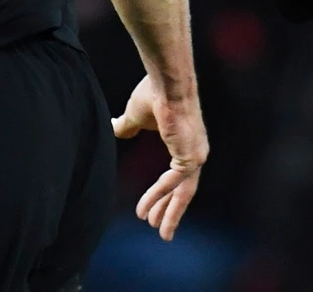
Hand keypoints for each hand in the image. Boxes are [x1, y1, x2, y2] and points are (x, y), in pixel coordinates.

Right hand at [112, 75, 207, 240]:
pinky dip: (157, 196)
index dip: (166, 195)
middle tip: (161, 231)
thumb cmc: (153, 94)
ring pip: (182, 192)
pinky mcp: (190, 156)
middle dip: (171, 212)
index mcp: (187, 144)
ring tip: (155, 229)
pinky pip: (172, 183)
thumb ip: (128, 126)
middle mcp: (196, 152)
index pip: (180, 177)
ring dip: (167, 212)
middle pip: (185, 191)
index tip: (152, 210)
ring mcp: (196, 155)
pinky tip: (144, 208)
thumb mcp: (136, 115)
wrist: (165, 81)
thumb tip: (116, 128)